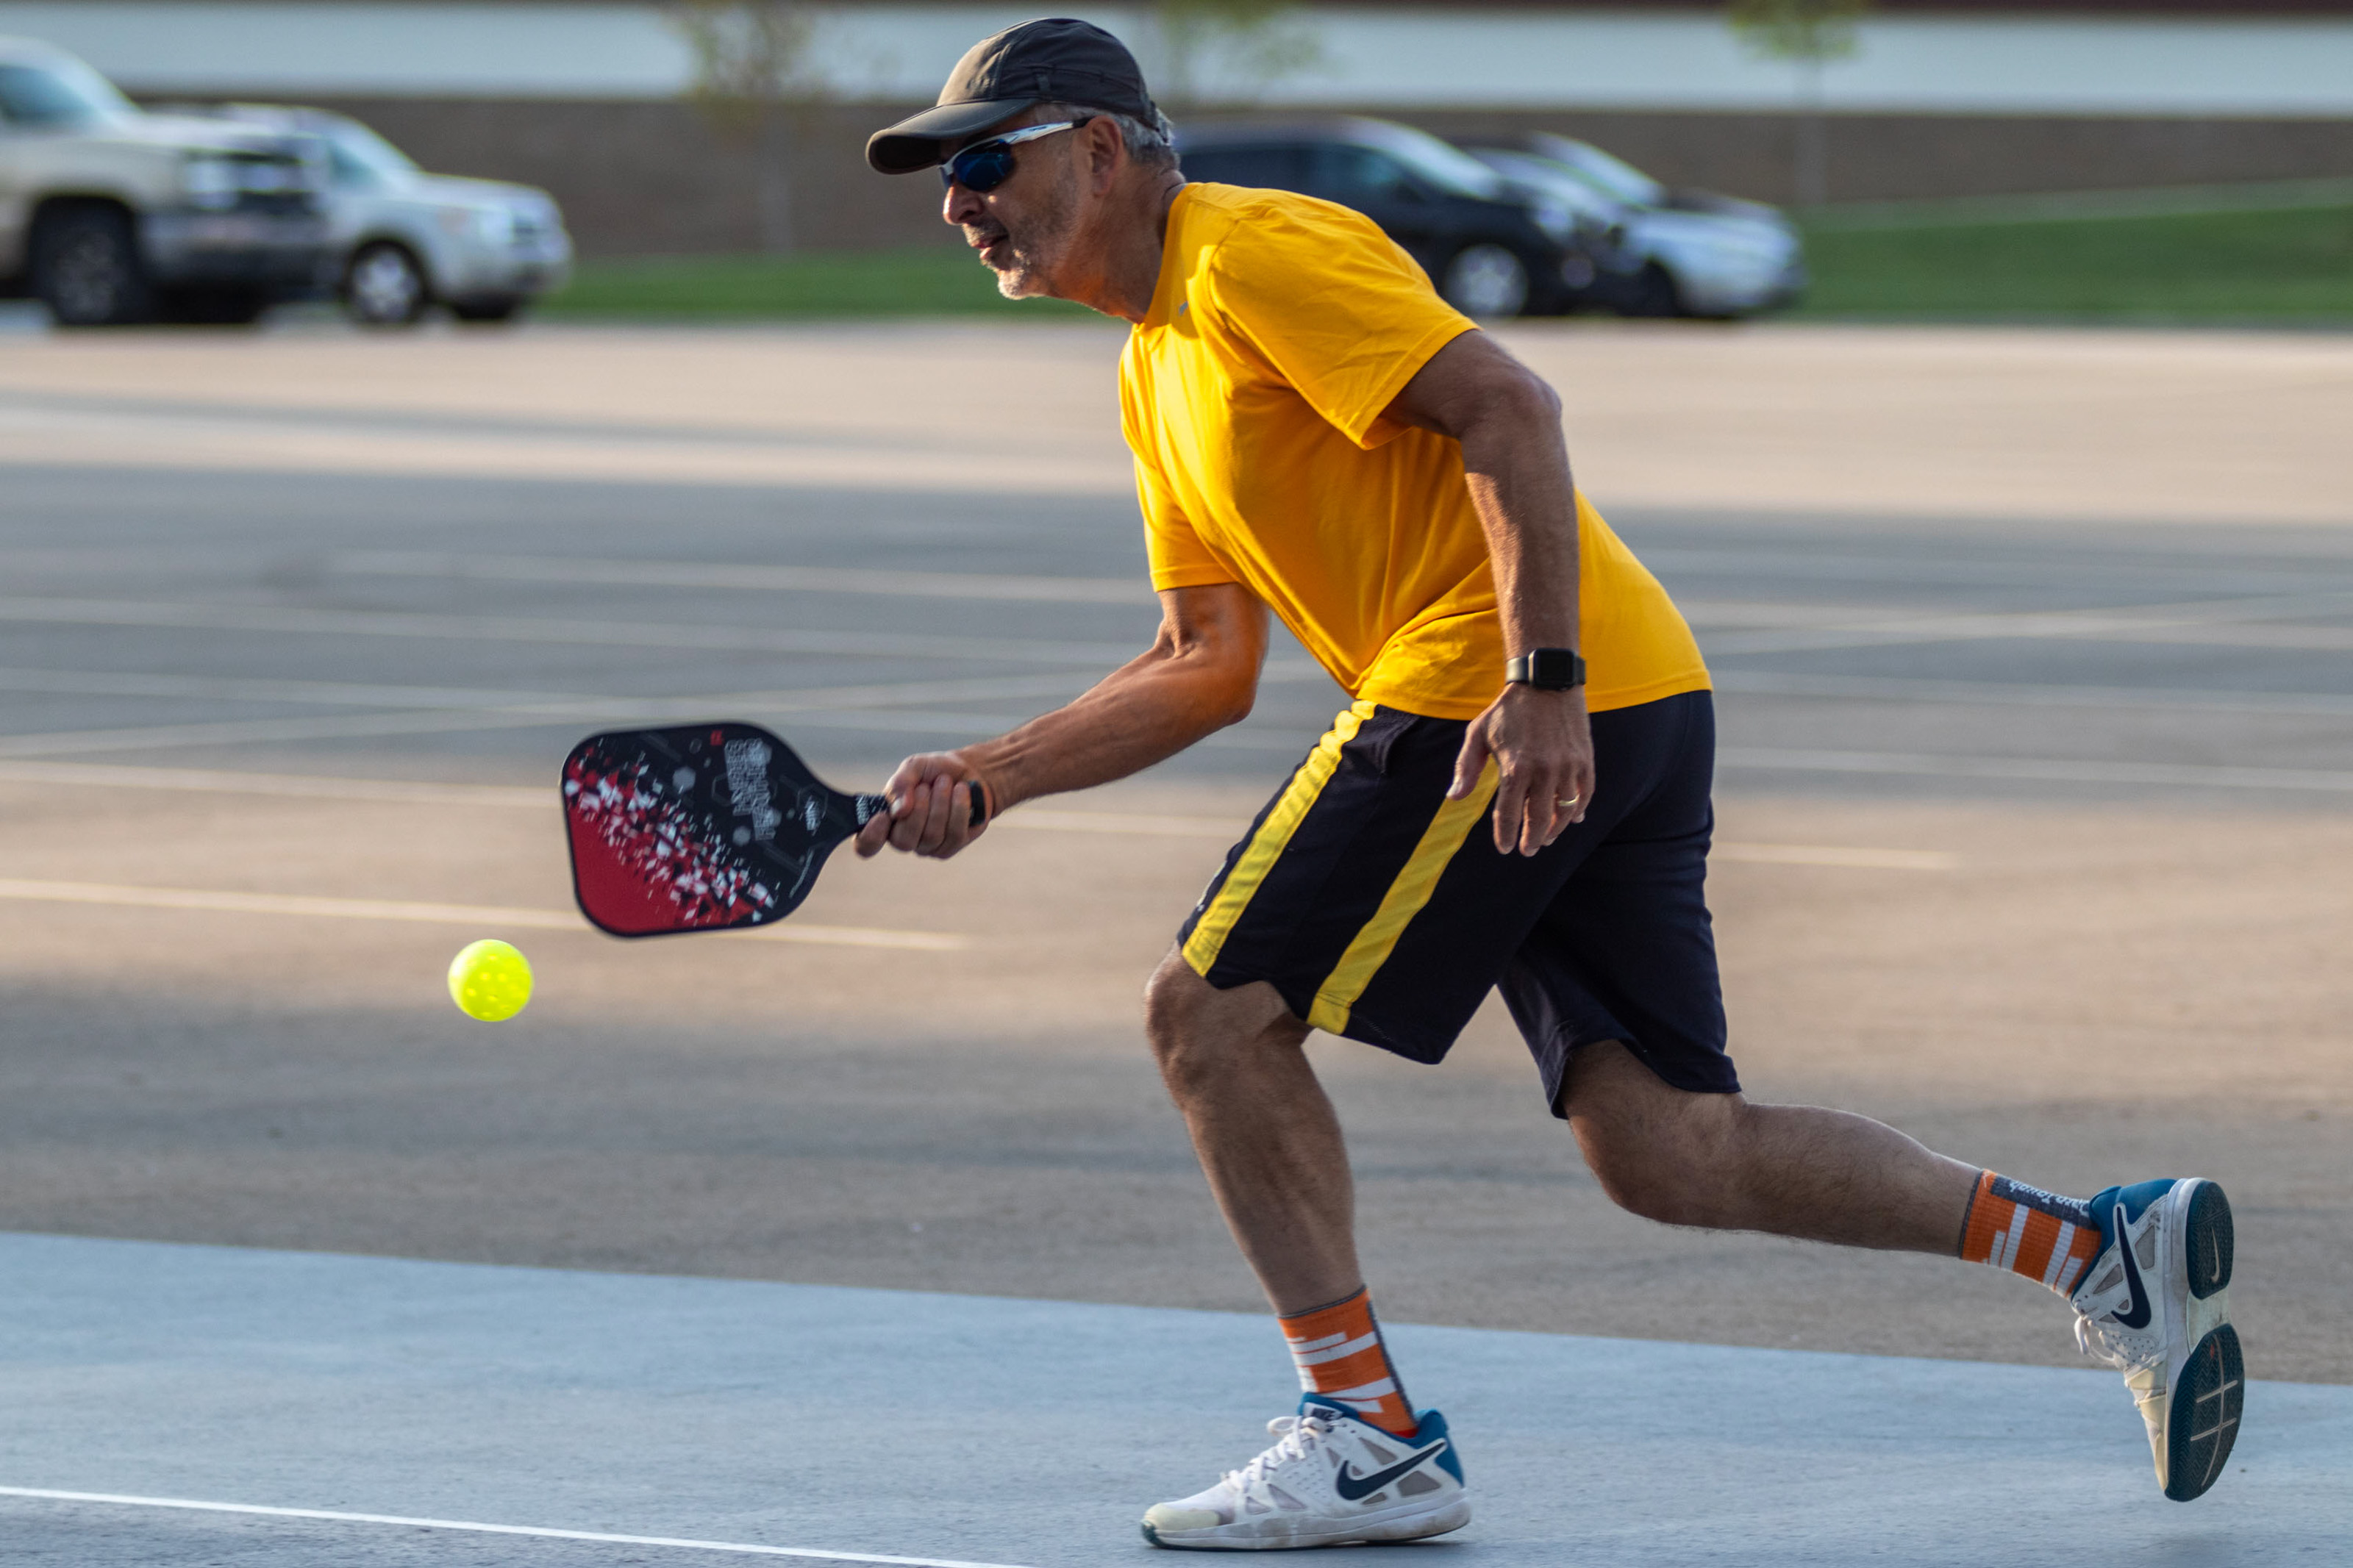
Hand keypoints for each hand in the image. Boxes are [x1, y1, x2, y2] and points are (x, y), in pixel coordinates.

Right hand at [853, 751, 994, 860]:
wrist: (966, 771)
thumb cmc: (933, 771)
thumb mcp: (913, 767)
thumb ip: (901, 784)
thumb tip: (899, 810)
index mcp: (885, 821)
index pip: (866, 845)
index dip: (870, 838)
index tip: (882, 816)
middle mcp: (904, 838)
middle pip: (904, 841)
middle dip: (918, 809)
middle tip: (926, 786)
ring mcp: (928, 846)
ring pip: (932, 836)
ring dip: (940, 804)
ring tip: (945, 782)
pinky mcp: (952, 846)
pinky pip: (955, 835)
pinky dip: (959, 808)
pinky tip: (961, 791)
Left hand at [1448, 685, 1595, 855]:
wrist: (1545, 682)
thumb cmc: (1507, 710)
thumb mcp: (1478, 734)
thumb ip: (1466, 768)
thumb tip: (1453, 797)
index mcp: (1515, 768)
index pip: (1509, 814)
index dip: (1506, 835)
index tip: (1505, 849)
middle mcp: (1544, 771)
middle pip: (1539, 819)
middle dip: (1532, 840)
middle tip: (1527, 850)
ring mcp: (1568, 766)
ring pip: (1565, 811)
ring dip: (1556, 829)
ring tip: (1547, 839)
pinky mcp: (1585, 759)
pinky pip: (1585, 793)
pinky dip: (1579, 810)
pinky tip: (1573, 819)